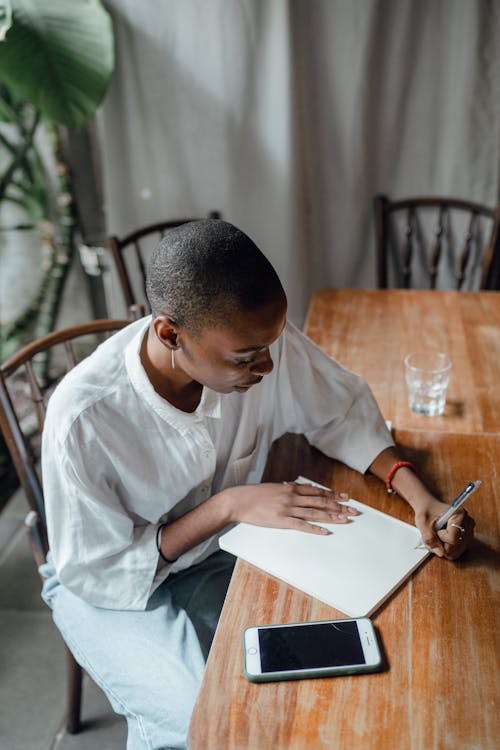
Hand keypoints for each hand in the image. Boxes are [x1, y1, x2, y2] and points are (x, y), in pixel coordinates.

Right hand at [225, 481, 359, 534]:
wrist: (239, 501)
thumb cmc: (254, 495)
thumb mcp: (274, 487)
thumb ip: (288, 488)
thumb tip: (299, 487)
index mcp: (291, 488)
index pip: (318, 492)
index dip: (333, 495)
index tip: (346, 497)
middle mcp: (292, 497)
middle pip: (321, 502)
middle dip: (339, 506)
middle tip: (353, 510)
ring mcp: (288, 509)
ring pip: (315, 513)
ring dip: (332, 516)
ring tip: (345, 520)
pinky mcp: (282, 520)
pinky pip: (301, 525)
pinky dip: (314, 528)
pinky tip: (325, 531)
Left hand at [414, 497, 474, 559]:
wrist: (430, 506)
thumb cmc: (427, 511)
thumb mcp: (422, 522)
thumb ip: (428, 537)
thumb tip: (440, 553)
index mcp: (459, 514)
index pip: (453, 538)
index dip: (440, 537)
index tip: (436, 529)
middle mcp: (468, 523)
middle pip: (456, 547)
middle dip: (441, 545)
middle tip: (435, 533)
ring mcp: (469, 531)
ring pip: (457, 552)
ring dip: (444, 548)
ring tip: (439, 535)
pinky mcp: (467, 538)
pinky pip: (457, 552)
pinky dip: (448, 549)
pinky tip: (443, 539)